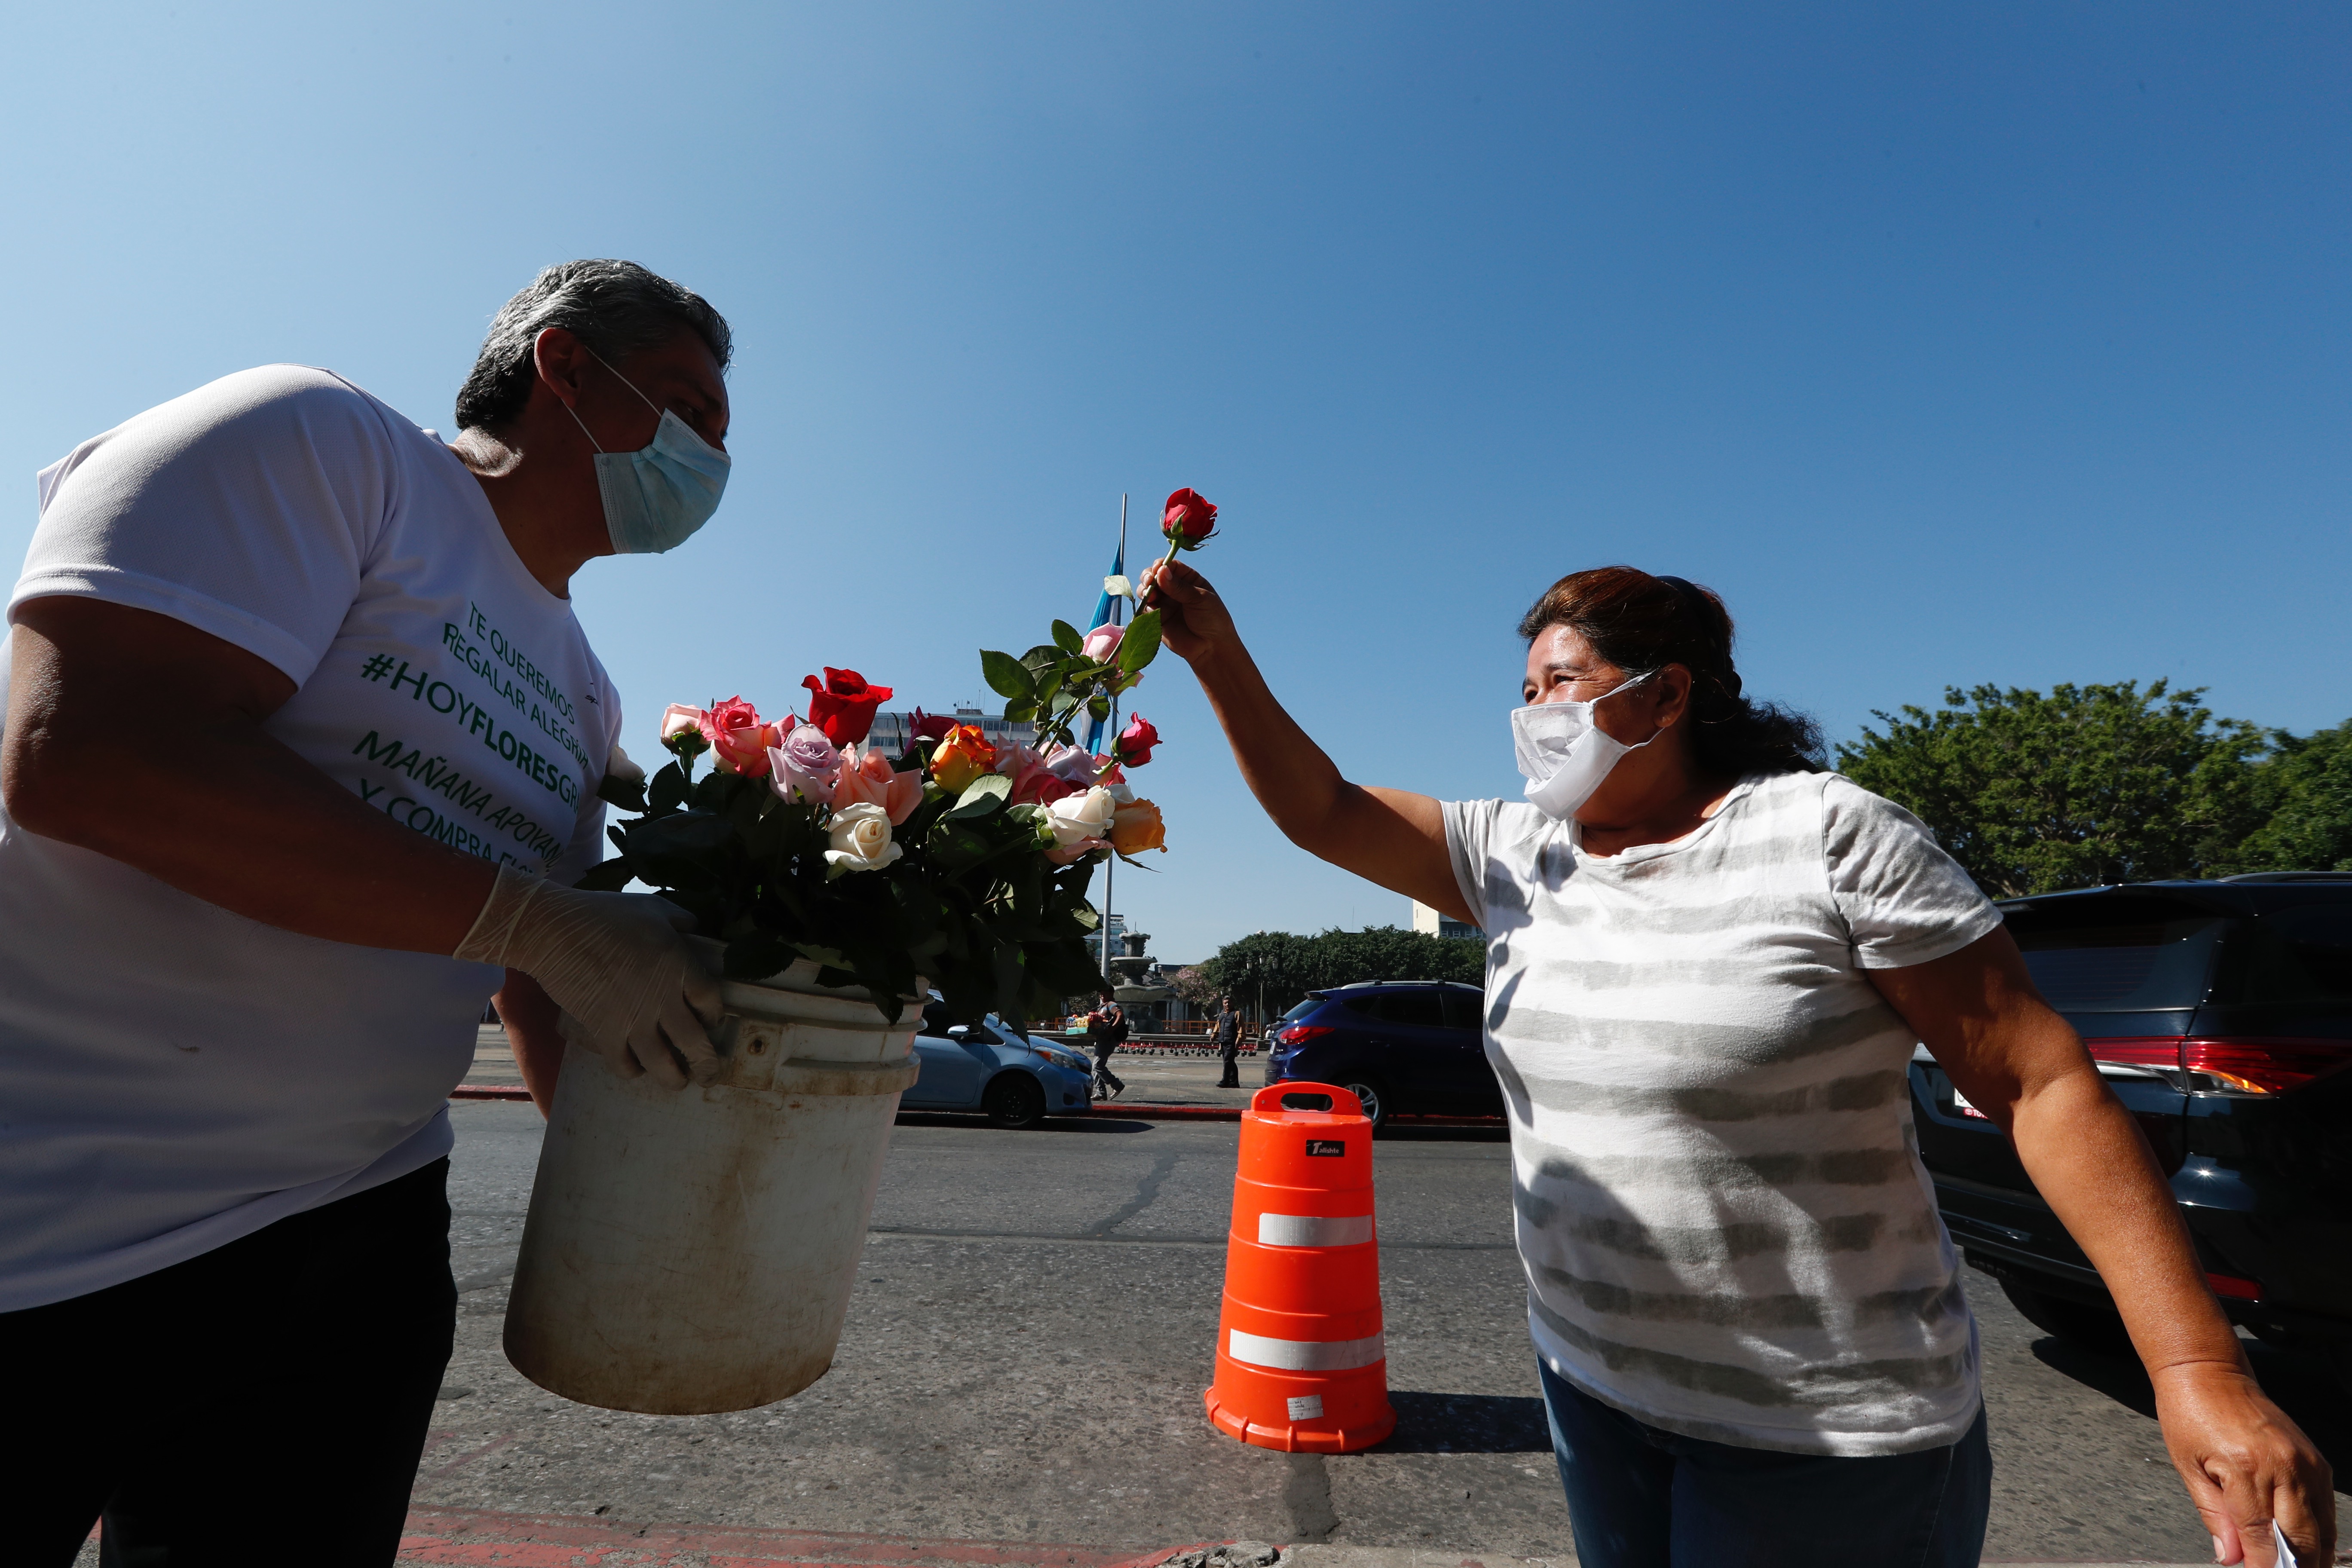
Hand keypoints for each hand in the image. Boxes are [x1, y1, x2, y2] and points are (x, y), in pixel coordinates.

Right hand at [455, 864, 724, 1088]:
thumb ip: (679, 919)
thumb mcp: (653, 907)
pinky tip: (636, 1068)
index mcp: (679, 967)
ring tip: (679, 1082)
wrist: (556, 931)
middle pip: (694, 1042)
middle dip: (706, 1064)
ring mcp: (633, 1020)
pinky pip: (624, 1064)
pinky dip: (632, 1071)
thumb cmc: (604, 914)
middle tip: (710, 1074)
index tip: (711, 1022)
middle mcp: (662, 1000)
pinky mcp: (604, 1033)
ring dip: (674, 1078)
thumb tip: (693, 927)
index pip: (711, 1002)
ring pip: (662, 1063)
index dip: (714, 1016)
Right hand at [1139, 559, 1237, 664]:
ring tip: (1151, 596)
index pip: (1170, 566)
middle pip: (1154, 576)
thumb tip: (1160, 571)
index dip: (1161, 565)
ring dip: (1144, 590)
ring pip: (1146, 591)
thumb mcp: (1199, 598)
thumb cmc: (1212, 619)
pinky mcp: (1157, 619)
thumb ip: (1179, 587)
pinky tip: (1152, 609)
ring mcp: (1165, 604)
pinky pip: (1144, 609)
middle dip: (1149, 577)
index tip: (1157, 569)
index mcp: (1188, 579)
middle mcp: (1174, 589)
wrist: (1211, 648)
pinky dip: (1144, 606)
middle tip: (1149, 582)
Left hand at [2150, 1360, 2332, 1565]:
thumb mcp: (2188, 1468)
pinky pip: (2326, 1508)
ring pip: (2321, 1529)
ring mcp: (2306, 1464)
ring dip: (2313, 1558)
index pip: (2261, 1539)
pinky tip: (2308, 1549)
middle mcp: (2284, 1467)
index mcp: (2246, 1469)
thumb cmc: (2190, 1415)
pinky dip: (2320, 1533)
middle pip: (2301, 1540)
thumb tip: (2232, 1560)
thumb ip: (2214, 1517)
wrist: (2209, 1373)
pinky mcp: (2316, 1460)